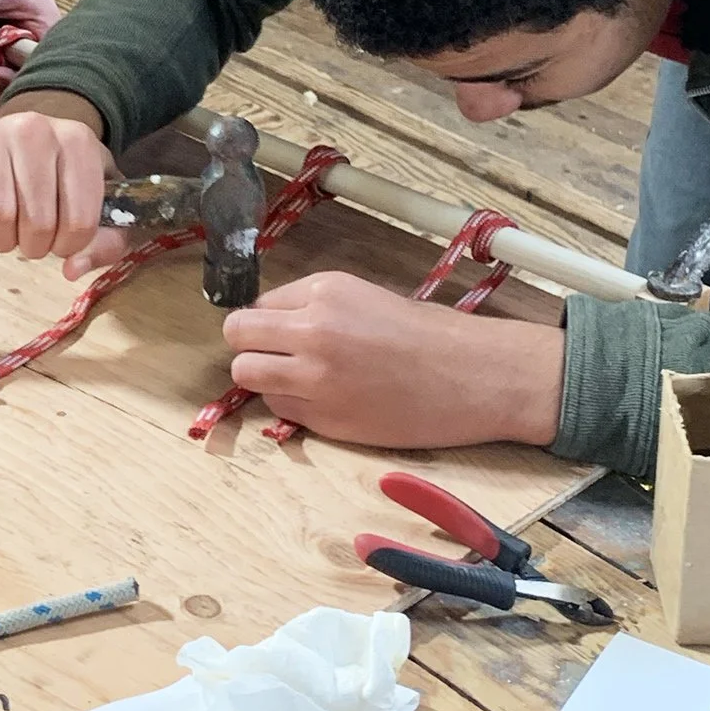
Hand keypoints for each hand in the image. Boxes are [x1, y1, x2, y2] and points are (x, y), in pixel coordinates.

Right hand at [0, 105, 125, 265]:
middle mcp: (35, 129)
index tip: (62, 241)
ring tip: (6, 233)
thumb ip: (105, 242)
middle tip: (31, 238)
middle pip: (37, 222)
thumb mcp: (99, 203)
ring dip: (1, 241)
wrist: (24, 141)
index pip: (79, 222)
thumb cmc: (63, 177)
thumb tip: (73, 268)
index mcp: (78, 142)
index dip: (69, 247)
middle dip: (34, 247)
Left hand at [221, 273, 567, 449]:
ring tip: (296, 381)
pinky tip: (325, 401)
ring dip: (265, 378)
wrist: (472, 377)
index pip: (257, 305)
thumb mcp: (365, 297)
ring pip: (247, 375)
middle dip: (250, 347)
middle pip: (237, 337)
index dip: (267, 322)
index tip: (282, 333)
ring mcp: (313, 377)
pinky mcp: (323, 418)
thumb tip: (274, 324)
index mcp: (323, 292)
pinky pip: (279, 410)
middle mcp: (310, 331)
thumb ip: (315, 307)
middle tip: (274, 357)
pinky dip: (292, 407)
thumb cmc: (429, 334)